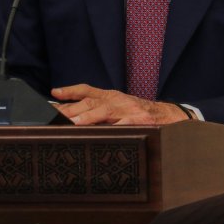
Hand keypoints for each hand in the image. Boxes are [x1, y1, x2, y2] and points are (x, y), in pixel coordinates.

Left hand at [51, 84, 189, 125]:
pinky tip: (105, 133)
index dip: (70, 91)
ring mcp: (129, 109)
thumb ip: (98, 110)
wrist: (169, 115)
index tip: (54, 93)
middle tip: (56, 115)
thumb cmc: (139, 113)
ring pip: (105, 111)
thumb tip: (73, 117)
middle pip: (91, 102)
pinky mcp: (141, 120)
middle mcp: (118, 99)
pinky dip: (115, 128)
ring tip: (75, 123)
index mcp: (111, 96)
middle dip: (72, 108)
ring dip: (89, 117)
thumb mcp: (118, 107)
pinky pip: (126, 124)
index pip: (86, 90)